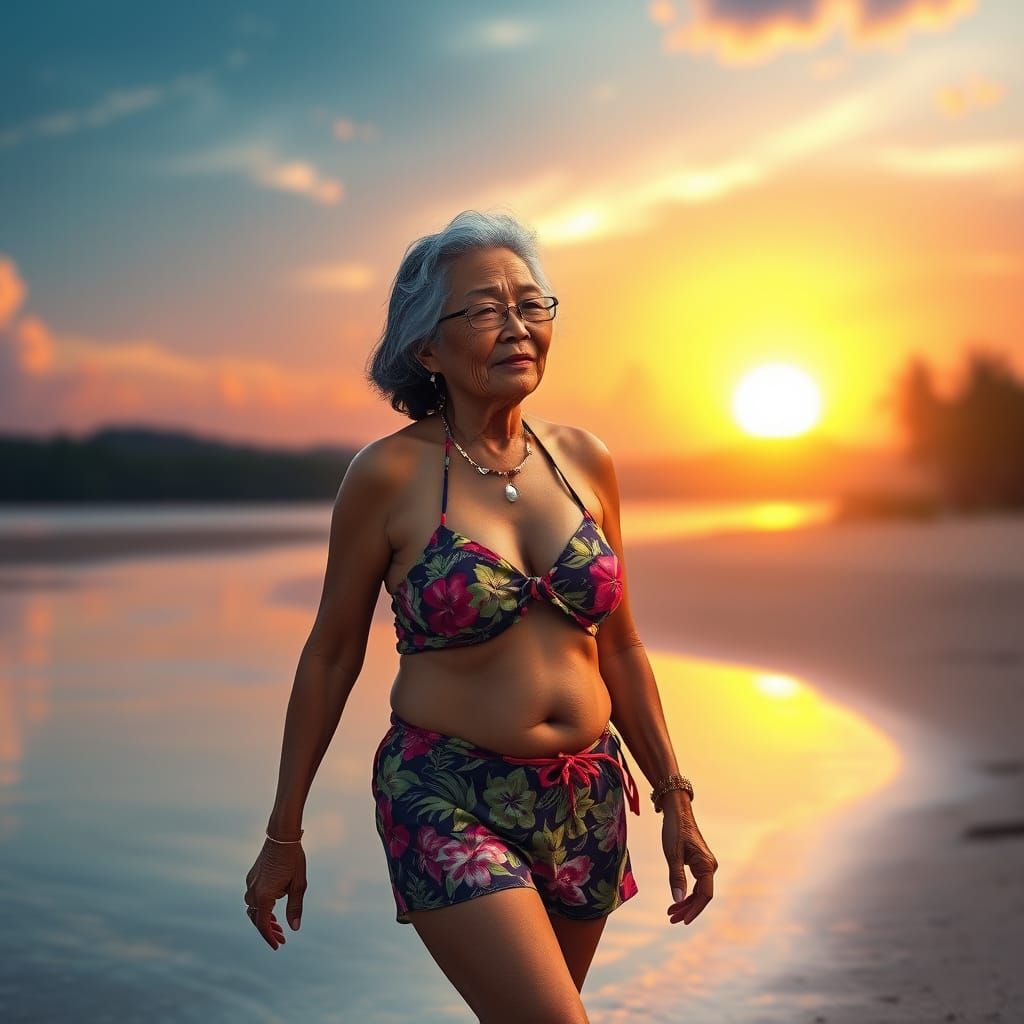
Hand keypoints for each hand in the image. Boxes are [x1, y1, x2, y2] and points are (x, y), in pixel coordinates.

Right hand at [244, 837, 306, 949]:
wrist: (282, 835)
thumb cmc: (293, 859)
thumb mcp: (299, 884)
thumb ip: (295, 907)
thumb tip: (294, 929)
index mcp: (264, 895)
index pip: (263, 925)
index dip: (270, 937)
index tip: (278, 946)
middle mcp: (253, 891)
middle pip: (256, 919)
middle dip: (268, 930)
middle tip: (282, 938)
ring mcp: (250, 883)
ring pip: (253, 909)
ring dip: (264, 918)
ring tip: (278, 925)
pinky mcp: (251, 876)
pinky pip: (253, 897)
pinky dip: (261, 906)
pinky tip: (273, 906)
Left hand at [661, 795, 717, 925]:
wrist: (677, 811)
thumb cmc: (675, 830)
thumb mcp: (673, 854)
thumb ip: (676, 877)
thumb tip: (677, 900)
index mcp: (707, 865)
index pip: (704, 895)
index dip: (694, 910)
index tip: (683, 921)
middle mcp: (709, 867)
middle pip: (701, 896)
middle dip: (687, 909)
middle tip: (671, 920)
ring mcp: (704, 865)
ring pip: (697, 891)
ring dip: (685, 903)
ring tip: (670, 914)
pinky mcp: (698, 863)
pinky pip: (695, 884)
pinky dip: (685, 893)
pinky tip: (676, 900)